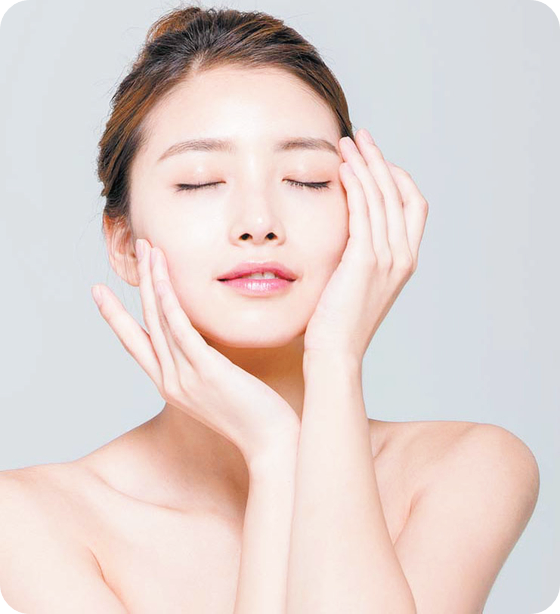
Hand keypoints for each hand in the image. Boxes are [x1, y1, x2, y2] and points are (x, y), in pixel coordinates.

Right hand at [91, 239, 299, 464]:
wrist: (271, 444)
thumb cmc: (251, 416)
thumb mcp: (218, 388)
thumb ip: (203, 365)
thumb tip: (203, 342)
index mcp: (171, 385)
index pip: (136, 344)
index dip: (117, 317)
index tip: (101, 293)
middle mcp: (170, 381)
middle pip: (145, 323)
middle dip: (139, 282)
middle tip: (135, 247)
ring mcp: (185, 377)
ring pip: (159, 320)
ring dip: (152, 280)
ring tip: (149, 248)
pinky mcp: (206, 371)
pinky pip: (181, 330)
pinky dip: (168, 301)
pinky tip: (161, 278)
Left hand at [303, 128, 428, 359]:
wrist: (335, 353)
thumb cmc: (338, 321)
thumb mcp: (356, 282)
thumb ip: (360, 252)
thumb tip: (346, 225)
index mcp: (405, 260)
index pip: (412, 204)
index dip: (396, 176)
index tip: (371, 159)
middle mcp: (403, 256)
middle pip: (400, 192)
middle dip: (379, 159)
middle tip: (359, 137)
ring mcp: (387, 259)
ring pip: (382, 196)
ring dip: (364, 164)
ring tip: (346, 143)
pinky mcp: (364, 262)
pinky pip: (364, 212)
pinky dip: (356, 185)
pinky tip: (342, 169)